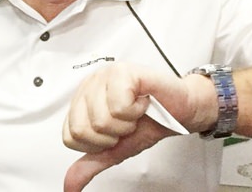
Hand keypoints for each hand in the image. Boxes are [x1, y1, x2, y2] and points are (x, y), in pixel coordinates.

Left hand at [61, 63, 215, 190]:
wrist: (181, 110)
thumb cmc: (149, 122)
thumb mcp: (116, 149)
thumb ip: (91, 163)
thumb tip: (70, 186)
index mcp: (81, 101)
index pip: (70, 136)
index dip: (97, 144)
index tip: (114, 134)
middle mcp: (89, 86)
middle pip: (82, 129)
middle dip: (112, 136)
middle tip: (126, 124)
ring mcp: (103, 76)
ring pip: (101, 120)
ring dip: (125, 124)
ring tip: (134, 114)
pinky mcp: (122, 72)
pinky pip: (118, 106)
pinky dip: (136, 112)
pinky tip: (141, 103)